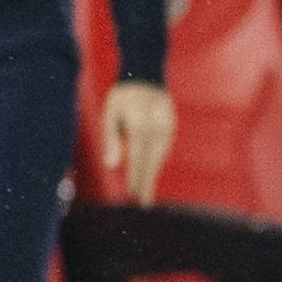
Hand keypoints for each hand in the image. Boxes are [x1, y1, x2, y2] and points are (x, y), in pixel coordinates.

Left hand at [99, 81, 176, 205]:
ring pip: (159, 157)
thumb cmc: (122, 97)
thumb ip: (111, 139)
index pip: (137, 158)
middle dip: (146, 183)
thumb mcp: (110, 114)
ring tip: (146, 196)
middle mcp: (156, 128)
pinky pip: (163, 150)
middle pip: (151, 162)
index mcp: (139, 125)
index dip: (135, 178)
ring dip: (152, 175)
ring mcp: (166, 128)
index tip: (132, 195)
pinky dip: (157, 163)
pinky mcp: (171, 128)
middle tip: (143, 205)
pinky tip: (150, 174)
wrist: (146, 76)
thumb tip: (111, 165)